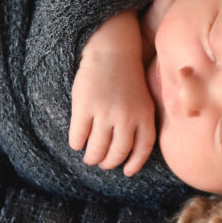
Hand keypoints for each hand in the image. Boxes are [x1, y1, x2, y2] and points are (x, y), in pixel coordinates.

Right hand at [69, 47, 155, 176]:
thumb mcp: (144, 98)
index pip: (142, 148)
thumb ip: (141, 122)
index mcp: (144, 115)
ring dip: (92, 157)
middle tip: (102, 163)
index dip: (134, 164)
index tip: (126, 171)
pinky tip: (77, 142)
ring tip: (89, 157)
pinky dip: (77, 143)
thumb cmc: (127, 78)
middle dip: (108, 162)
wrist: (112, 51)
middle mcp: (127, 116)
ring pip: (97, 149)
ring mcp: (105, 112)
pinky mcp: (84, 107)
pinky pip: (79, 136)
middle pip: (117, 153)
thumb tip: (130, 154)